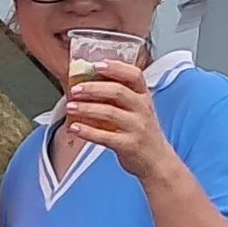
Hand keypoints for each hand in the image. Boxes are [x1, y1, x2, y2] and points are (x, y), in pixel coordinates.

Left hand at [62, 61, 179, 188]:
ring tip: (70, 106)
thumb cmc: (142, 132)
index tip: (97, 64)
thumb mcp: (137, 110)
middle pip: (118, 92)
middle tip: (75, 89)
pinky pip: (105, 136)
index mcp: (143, 97)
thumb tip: (88, 84)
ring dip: (86, 108)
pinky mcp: (129, 145)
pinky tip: (74, 127)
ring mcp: (137, 127)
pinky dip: (87, 131)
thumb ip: (119, 97)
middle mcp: (142, 109)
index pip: (134, 75)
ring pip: (110, 113)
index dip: (115, 68)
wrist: (157, 161)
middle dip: (93, 88)